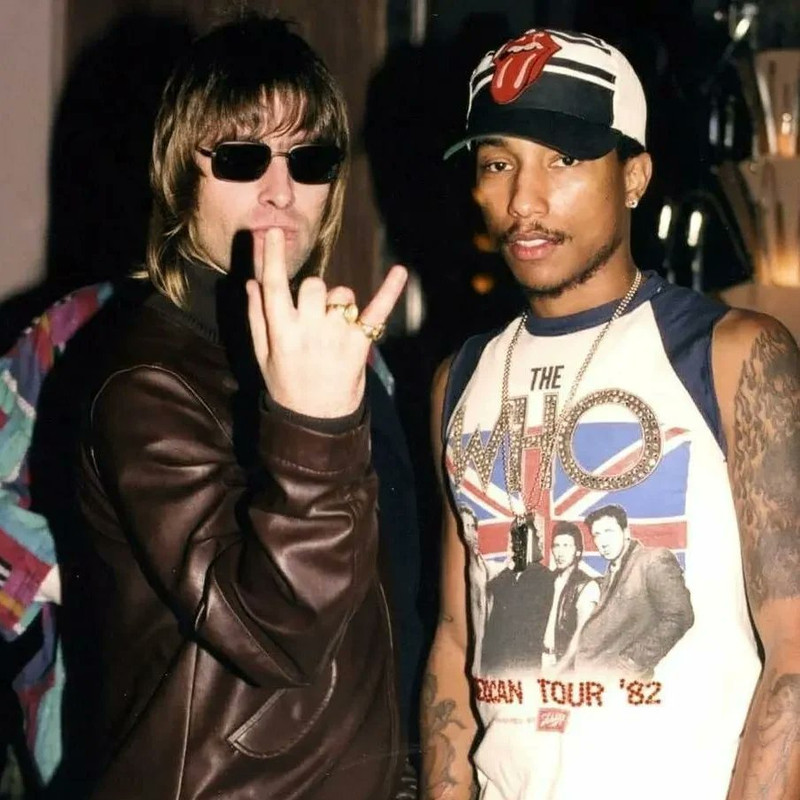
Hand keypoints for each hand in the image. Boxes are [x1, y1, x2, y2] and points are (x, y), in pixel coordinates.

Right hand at [246, 228, 406, 417]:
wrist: (317, 420)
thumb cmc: (287, 385)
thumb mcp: (262, 355)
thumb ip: (256, 317)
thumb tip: (251, 282)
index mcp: (281, 332)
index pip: (274, 287)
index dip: (273, 257)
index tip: (272, 232)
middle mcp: (309, 331)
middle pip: (314, 285)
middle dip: (313, 289)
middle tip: (312, 311)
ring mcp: (337, 337)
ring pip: (342, 295)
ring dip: (339, 302)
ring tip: (334, 326)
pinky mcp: (360, 344)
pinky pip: (377, 311)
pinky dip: (390, 291)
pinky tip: (400, 271)